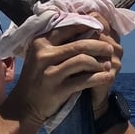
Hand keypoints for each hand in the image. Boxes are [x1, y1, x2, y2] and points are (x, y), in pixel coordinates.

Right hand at [5, 20, 122, 126]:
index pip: (68, 28)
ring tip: (108, 64)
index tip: (100, 29)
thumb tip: (82, 28)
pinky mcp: (58, 89)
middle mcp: (44, 55)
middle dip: (98, 45)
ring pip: (82, 60)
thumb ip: (56, 43)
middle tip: (109, 48)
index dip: (87, 27)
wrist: (24, 106)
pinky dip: (98, 78)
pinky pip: (84, 80)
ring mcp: (51, 73)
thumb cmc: (36, 79)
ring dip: (99, 62)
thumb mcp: (40, 56)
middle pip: (79, 44)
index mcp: (40, 42)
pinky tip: (106, 77)